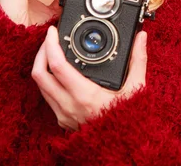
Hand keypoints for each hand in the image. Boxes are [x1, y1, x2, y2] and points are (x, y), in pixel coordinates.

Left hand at [31, 26, 147, 130]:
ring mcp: (63, 114)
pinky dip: (49, 81)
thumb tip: (141, 39)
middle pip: (39, 74)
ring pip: (40, 86)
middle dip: (41, 52)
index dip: (51, 45)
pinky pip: (47, 97)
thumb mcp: (136, 88)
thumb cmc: (129, 120)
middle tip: (49, 40)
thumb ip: (138, 61)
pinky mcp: (62, 120)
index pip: (57, 65)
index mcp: (85, 95)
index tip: (53, 32)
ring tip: (53, 53)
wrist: (123, 147)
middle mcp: (69, 105)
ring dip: (43, 66)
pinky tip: (60, 73)